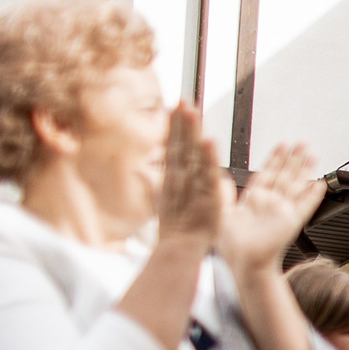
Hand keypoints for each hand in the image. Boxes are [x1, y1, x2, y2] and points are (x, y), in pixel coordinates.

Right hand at [154, 105, 220, 246]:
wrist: (179, 250)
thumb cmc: (176, 228)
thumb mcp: (164, 200)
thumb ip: (153, 183)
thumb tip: (140, 170)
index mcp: (172, 178)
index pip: (174, 147)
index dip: (176, 127)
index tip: (177, 106)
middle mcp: (179, 178)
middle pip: (179, 145)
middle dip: (181, 122)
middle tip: (182, 99)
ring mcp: (191, 186)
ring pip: (190, 154)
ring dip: (190, 132)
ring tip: (191, 110)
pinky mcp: (205, 196)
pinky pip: (206, 174)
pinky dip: (207, 158)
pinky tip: (208, 141)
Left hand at [216, 141, 324, 274]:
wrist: (244, 262)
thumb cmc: (231, 245)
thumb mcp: (221, 213)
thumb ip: (223, 194)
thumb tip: (221, 176)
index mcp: (253, 200)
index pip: (267, 173)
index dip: (274, 159)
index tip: (282, 146)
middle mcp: (270, 203)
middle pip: (285, 175)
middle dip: (293, 158)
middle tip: (302, 143)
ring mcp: (283, 211)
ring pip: (296, 184)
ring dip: (305, 169)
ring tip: (312, 154)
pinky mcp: (293, 221)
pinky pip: (306, 205)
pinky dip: (314, 195)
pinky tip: (320, 183)